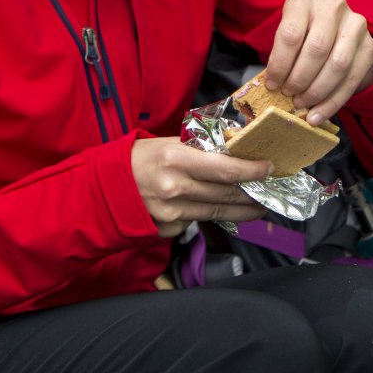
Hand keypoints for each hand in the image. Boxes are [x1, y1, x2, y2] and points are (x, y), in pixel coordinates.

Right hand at [131, 137, 271, 237]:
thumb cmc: (135, 159)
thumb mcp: (164, 143)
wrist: (102, 189)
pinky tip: (220, 210)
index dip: (251, 170)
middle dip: (253, 192)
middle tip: (271, 189)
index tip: (268, 168)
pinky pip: (197, 221)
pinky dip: (210, 215)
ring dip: (243, 209)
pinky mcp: (168, 229)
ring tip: (259, 205)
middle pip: (226, 193)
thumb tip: (231, 150)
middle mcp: (175, 188)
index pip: (225, 169)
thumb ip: (196, 149)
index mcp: (175, 160)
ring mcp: (172, 213)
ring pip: (218, 212)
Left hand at [262, 0, 372, 126]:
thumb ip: (281, 54)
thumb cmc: (301, 34)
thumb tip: (274, 88)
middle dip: (300, 79)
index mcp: (303, 0)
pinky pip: (352, 79)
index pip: (291, 34)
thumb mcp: (287, 34)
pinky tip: (318, 115)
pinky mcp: (369, 46)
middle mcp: (332, 6)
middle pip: (316, 49)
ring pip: (337, 65)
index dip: (280, 64)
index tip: (272, 85)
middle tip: (289, 96)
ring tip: (302, 104)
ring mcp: (355, 24)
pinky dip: (332, 102)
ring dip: (317, 91)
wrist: (335, 30)